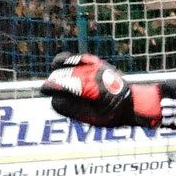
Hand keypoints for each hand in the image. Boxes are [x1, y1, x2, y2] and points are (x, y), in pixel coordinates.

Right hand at [41, 53, 156, 126]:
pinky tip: (59, 64)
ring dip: (58, 69)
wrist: (131, 102)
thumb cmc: (112, 114)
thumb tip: (54, 100)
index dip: (52, 86)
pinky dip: (67, 60)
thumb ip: (73, 110)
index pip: (66, 84)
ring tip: (53, 76)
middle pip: (65, 74)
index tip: (44, 89)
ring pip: (70, 62)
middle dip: (55, 80)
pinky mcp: (97, 63)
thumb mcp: (92, 118)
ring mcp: (95, 67)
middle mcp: (93, 74)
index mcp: (92, 89)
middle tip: (48, 88)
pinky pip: (77, 57)